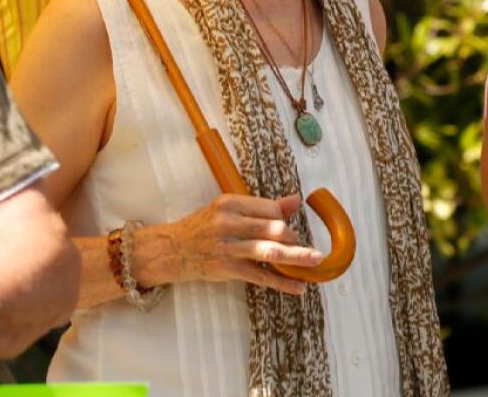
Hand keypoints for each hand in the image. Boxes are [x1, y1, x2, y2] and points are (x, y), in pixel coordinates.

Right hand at [153, 194, 323, 295]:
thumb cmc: (203, 227)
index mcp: (231, 203)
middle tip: (304, 248)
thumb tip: (295, 200)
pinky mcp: (227, 269)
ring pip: (270, 251)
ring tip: (316, 261)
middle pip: (274, 228)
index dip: (285, 219)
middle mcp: (229, 223)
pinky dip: (282, 282)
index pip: (270, 209)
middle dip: (293, 239)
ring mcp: (228, 247)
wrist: (170, 250)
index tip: (289, 230)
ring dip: (297, 257)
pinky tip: (298, 287)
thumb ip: (262, 207)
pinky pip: (261, 276)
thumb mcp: (228, 210)